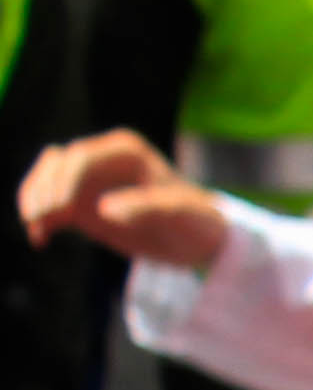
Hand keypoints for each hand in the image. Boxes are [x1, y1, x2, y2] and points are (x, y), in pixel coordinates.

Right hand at [21, 131, 229, 273]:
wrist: (200, 237)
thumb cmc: (195, 219)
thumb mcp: (177, 213)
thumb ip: (144, 207)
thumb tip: (104, 209)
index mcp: (125, 150)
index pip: (81, 157)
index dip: (65, 180)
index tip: (60, 208)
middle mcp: (102, 158)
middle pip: (57, 165)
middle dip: (44, 190)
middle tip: (37, 219)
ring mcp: (89, 179)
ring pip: (47, 181)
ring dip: (35, 201)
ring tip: (36, 229)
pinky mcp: (82, 202)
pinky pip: (52, 204)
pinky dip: (42, 218)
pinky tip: (40, 239)